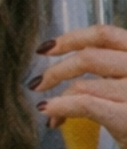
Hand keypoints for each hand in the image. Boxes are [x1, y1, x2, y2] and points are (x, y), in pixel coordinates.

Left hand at [35, 23, 126, 139]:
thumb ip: (110, 67)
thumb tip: (66, 64)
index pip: (105, 34)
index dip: (71, 38)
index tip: (46, 49)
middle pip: (89, 57)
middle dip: (56, 71)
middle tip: (38, 84)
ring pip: (83, 84)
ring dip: (58, 97)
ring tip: (50, 112)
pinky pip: (85, 104)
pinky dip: (61, 107)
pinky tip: (51, 114)